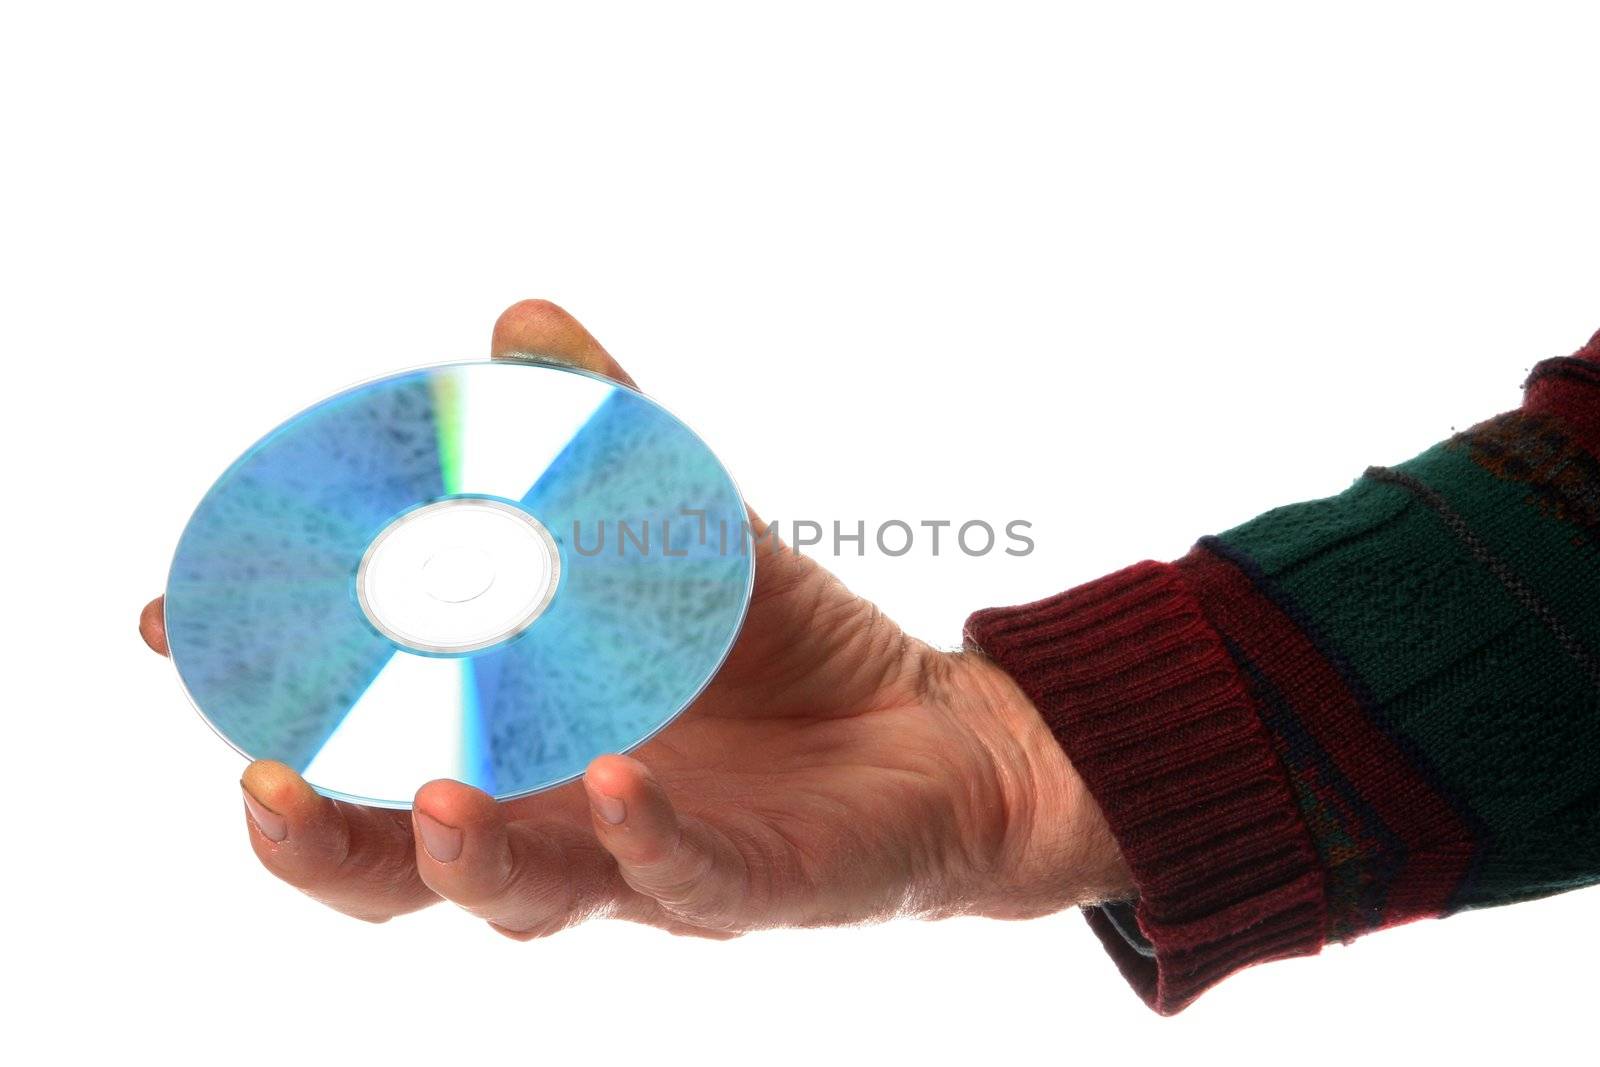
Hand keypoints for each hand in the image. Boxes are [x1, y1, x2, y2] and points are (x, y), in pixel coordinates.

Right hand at [139, 300, 1129, 937]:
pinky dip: (645, 833)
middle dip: (313, 837)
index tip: (176, 623)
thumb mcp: (684, 525)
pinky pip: (682, 879)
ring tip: (438, 791)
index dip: (259, 699)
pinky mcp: (747, 885)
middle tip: (262, 775)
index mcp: (512, 738)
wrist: (938, 729)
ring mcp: (642, 862)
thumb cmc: (788, 644)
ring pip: (518, 897)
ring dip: (464, 852)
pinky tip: (622, 779)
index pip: (355, 740)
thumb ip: (598, 436)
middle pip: (391, 867)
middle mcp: (554, 816)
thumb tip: (520, 320)